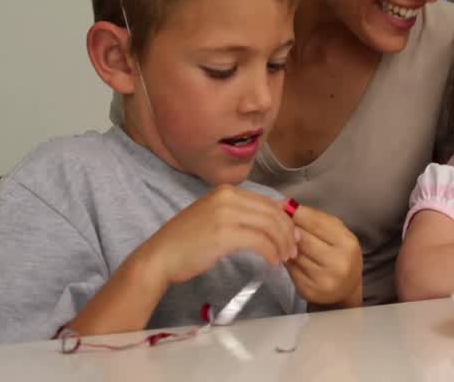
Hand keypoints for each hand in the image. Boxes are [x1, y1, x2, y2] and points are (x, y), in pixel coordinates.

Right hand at [134, 185, 298, 285]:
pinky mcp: (225, 234)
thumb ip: (241, 213)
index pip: (267, 202)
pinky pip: (260, 241)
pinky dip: (271, 252)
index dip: (285, 219)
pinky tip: (272, 262)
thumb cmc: (186, 242)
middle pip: (272, 212)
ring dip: (282, 244)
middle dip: (288, 232)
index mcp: (226, 191)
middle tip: (294, 249)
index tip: (292, 235)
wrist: (159, 257)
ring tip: (285, 258)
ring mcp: (225, 214)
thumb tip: (274, 216)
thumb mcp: (215, 218)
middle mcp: (227, 197)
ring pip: (270, 226)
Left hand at [285, 202, 362, 307]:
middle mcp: (337, 263)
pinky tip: (288, 255)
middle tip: (278, 221)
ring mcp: (322, 279)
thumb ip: (317, 220)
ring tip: (285, 238)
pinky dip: (287, 259)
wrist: (347, 288)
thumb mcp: (338, 234)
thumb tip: (288, 206)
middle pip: (303, 239)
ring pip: (294, 254)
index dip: (297, 213)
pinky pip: (290, 269)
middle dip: (290, 228)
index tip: (283, 204)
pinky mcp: (308, 290)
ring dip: (286, 245)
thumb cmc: (341, 255)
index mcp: (348, 244)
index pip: (317, 223)